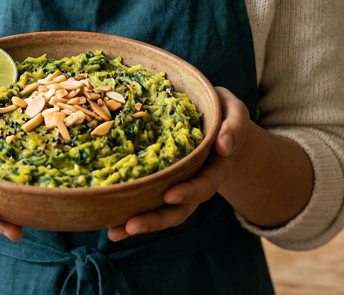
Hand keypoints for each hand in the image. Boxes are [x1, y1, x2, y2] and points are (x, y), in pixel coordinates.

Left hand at [106, 86, 250, 241]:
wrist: (217, 127)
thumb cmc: (222, 114)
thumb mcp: (233, 111)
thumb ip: (233, 125)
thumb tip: (224, 146)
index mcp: (216, 167)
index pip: (206, 183)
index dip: (190, 191)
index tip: (170, 195)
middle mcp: (198, 183)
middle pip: (181, 209)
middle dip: (157, 219)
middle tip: (131, 225)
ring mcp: (181, 187)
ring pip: (163, 213)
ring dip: (140, 224)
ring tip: (114, 232)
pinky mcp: (163, 186)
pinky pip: (150, 204)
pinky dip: (131, 215)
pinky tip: (110, 225)